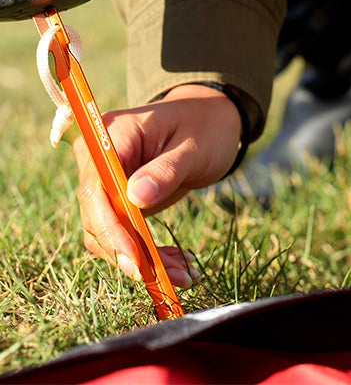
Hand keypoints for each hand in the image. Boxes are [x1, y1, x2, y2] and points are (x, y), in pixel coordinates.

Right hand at [73, 84, 240, 286]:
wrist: (210, 121)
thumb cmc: (205, 126)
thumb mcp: (193, 147)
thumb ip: (166, 170)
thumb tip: (135, 198)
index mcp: (112, 134)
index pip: (95, 186)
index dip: (110, 227)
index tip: (136, 259)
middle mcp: (100, 158)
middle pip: (97, 215)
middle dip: (131, 251)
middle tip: (172, 276)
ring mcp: (108, 180)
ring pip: (108, 232)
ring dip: (142, 259)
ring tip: (183, 273)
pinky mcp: (120, 199)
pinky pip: (124, 233)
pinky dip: (148, 253)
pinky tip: (177, 263)